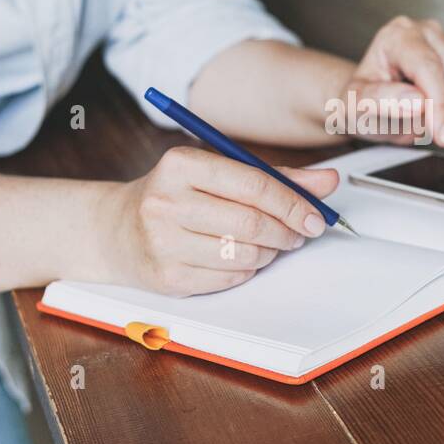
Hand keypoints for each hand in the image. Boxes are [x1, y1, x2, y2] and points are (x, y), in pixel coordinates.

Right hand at [105, 146, 339, 296]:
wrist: (115, 229)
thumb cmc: (176, 196)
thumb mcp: (218, 172)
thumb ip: (275, 176)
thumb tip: (327, 181)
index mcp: (180, 165)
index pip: (254, 184)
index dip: (295, 203)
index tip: (317, 215)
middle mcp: (166, 202)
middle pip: (251, 224)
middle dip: (287, 231)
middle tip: (299, 233)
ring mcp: (162, 243)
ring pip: (244, 255)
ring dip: (269, 252)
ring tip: (268, 243)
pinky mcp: (166, 277)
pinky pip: (229, 278)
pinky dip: (247, 269)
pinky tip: (240, 257)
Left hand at [342, 17, 443, 146]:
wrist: (369, 104)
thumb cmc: (361, 103)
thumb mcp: (356, 106)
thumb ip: (381, 100)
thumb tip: (417, 101)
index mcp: (398, 36)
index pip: (428, 67)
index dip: (438, 103)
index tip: (440, 134)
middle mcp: (427, 32)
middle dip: (440, 107)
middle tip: (415, 119)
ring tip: (425, 113)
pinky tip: (442, 111)